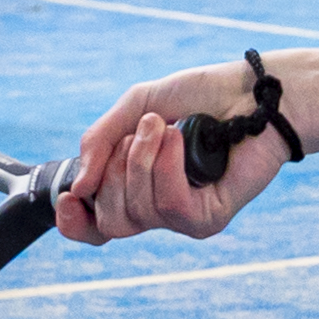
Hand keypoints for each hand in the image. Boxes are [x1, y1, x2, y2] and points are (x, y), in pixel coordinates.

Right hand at [55, 63, 286, 245]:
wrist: (249, 92)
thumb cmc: (200, 96)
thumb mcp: (135, 107)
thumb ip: (99, 142)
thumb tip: (77, 188)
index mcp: (135, 187)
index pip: (96, 226)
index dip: (75, 220)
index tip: (69, 197)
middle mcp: (158, 209)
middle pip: (111, 221)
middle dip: (117, 170)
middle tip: (144, 131)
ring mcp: (183, 217)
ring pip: (138, 212)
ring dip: (144, 158)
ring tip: (168, 127)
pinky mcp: (209, 218)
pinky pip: (171, 206)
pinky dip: (169, 166)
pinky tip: (183, 141)